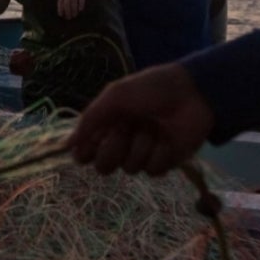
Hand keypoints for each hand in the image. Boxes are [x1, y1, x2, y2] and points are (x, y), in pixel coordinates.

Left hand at [57, 0, 91, 18]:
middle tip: (69, 17)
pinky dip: (81, 3)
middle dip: (67, 10)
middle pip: (67, 2)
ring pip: (73, 0)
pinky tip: (81, 9)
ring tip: (75, 15)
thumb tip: (63, 9)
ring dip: (74, 9)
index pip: (60, 1)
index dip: (60, 8)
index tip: (61, 15)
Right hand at [68, 63, 214, 175]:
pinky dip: (158, 154)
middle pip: (104, 166)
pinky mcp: (164, 162)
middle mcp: (122, 141)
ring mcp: (143, 153)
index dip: (86, 153)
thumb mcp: (116, 96)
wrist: (192, 94)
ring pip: (129, 168)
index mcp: (108, 124)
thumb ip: (90, 120)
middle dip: (113, 149)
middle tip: (125, 130)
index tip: (89, 148)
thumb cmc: (151, 90)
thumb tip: (66, 146)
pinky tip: (167, 138)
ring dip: (140, 147)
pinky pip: (151, 170)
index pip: (87, 150)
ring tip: (153, 128)